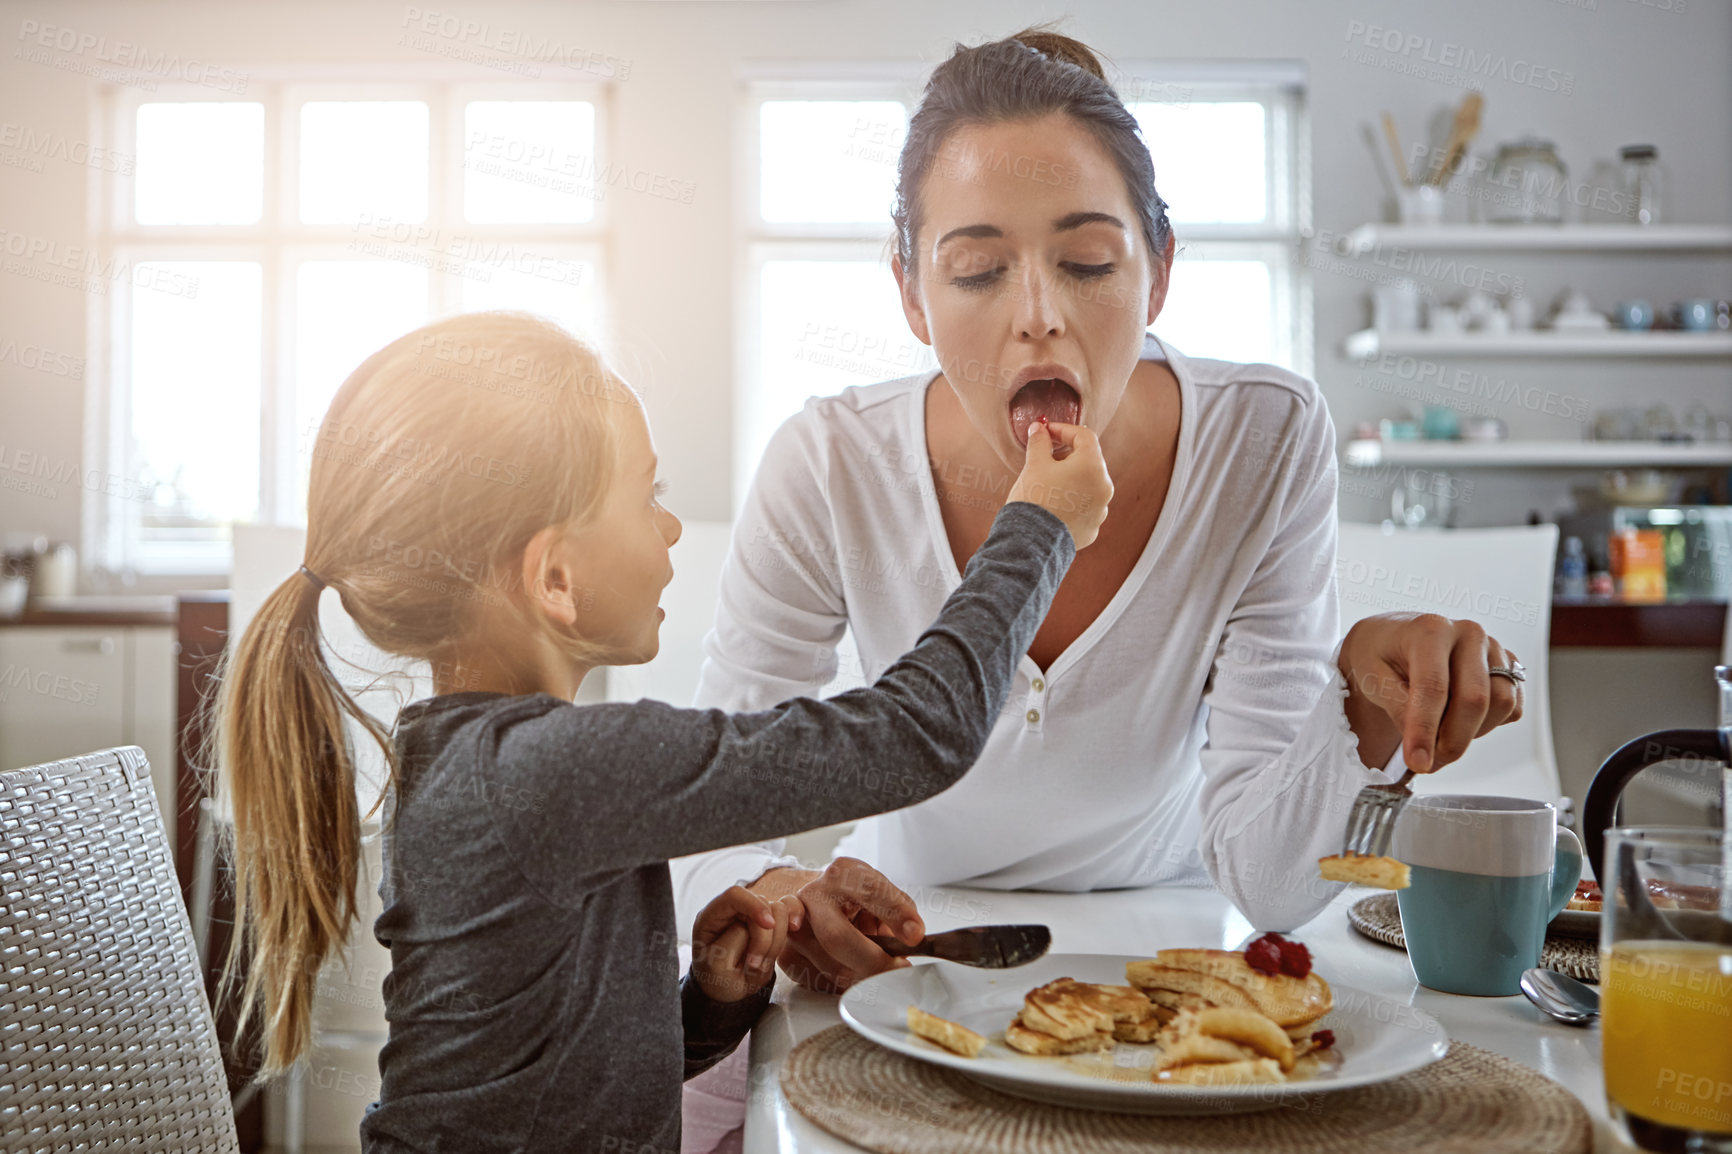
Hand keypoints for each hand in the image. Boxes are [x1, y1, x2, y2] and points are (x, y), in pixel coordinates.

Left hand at [691, 885, 803, 1002]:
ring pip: (779, 909)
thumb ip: (732, 943)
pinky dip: (796, 915)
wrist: (730, 991)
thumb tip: (758, 926)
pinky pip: (791, 907)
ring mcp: (753, 913)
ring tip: (762, 963)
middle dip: (765, 937)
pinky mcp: (772, 919)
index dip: (755, 906)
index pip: (735, 895)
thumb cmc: (719, 978)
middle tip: (754, 966)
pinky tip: (795, 927)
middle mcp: (734, 909)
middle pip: (762, 903)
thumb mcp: (717, 967)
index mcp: (711, 916)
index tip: (769, 925)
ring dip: (777, 939)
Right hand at [760, 858, 923, 994]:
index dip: (895, 914)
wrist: (812, 899)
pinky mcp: (786, 952)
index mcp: (844, 874)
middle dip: (872, 961)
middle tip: (897, 970)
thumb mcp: (880, 891)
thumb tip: (912, 938)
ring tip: (874, 965)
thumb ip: (898, 910)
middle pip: (837, 936)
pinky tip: (849, 968)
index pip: (870, 892)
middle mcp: (814, 895)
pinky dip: (842, 982)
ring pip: (829, 966)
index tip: (915, 935)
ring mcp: (794, 925)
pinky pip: (818, 980)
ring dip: (861, 975)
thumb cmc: (852, 897)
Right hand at [1006, 420, 1112, 548]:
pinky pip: (1084, 507)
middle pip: (1088, 461)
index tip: (1047, 432)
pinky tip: (1053, 504)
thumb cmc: (1034, 501)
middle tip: (1045, 455)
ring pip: (1087, 485)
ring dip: (1070, 479)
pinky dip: (1071, 500)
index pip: (1084, 436)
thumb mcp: (1034, 465)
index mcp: (1092, 466)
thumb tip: (1039, 429)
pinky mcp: (1092, 528)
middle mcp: (1103, 487)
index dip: (1064, 430)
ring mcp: (1100, 510)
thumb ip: (1039, 442)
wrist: (1031, 543)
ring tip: (1047, 483)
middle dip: (1067, 455)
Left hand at [1338, 612, 1524, 772]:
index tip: (1418, 762)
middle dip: (1452, 741)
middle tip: (1427, 762)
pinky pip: (1513, 706)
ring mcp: (1494, 648)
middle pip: (1475, 698)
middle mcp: (1468, 634)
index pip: (1434, 687)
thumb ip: (1397, 706)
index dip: (1426, 729)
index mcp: (1431, 630)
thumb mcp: (1371, 677)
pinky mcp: (1509, 665)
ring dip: (1472, 733)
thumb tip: (1422, 743)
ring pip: (1501, 704)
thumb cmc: (1381, 655)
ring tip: (1440, 732)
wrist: (1395, 639)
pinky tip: (1459, 719)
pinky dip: (1489, 724)